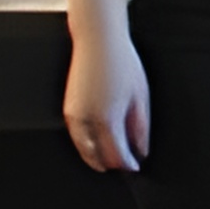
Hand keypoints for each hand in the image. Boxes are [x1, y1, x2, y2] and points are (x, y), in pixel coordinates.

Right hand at [63, 26, 150, 171]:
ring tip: (109, 161)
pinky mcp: (68, 107)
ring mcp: (74, 114)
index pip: (116, 154)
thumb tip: (141, 148)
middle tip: (123, 166)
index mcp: (108, 118)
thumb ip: (140, 126)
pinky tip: (95, 144)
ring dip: (95, 157)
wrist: (98, 41)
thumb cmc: (122, 63)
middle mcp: (87, 120)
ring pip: (83, 148)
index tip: (135, 166)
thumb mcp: (140, 95)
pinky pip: (75, 135)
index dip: (126, 163)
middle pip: (97, 155)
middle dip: (111, 163)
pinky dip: (85, 145)